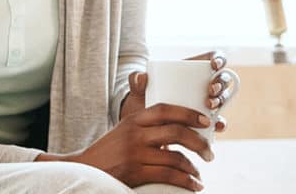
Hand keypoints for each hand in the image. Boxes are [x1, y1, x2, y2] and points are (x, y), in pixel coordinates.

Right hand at [47, 103, 214, 190]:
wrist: (85, 169)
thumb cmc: (111, 150)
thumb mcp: (125, 129)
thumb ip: (147, 124)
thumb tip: (180, 125)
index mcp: (134, 119)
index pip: (166, 109)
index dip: (189, 113)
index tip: (206, 122)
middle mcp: (135, 133)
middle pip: (176, 132)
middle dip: (199, 142)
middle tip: (210, 152)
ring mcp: (135, 153)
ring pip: (175, 157)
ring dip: (193, 167)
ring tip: (199, 174)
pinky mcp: (135, 172)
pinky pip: (168, 175)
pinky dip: (185, 181)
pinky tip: (193, 185)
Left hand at [120, 52, 231, 132]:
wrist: (141, 126)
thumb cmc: (143, 100)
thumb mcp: (138, 90)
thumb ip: (135, 81)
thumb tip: (140, 77)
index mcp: (192, 71)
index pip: (213, 59)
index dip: (219, 59)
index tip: (213, 65)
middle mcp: (204, 85)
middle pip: (221, 80)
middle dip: (219, 84)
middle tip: (210, 91)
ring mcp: (206, 104)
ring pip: (223, 99)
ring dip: (221, 101)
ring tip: (210, 106)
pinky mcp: (205, 122)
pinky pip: (218, 121)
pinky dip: (220, 123)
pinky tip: (216, 126)